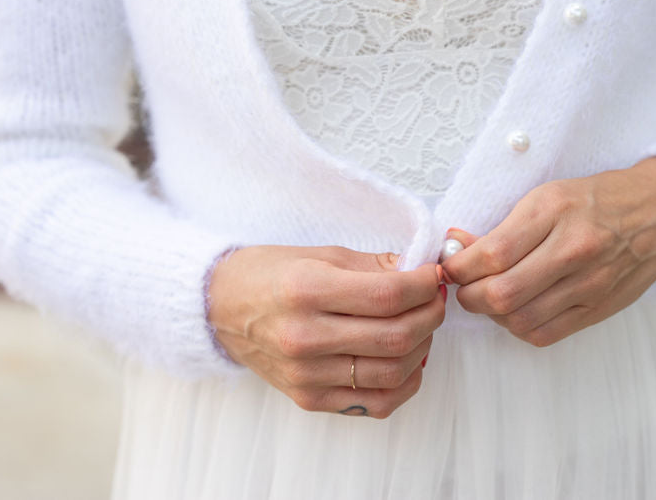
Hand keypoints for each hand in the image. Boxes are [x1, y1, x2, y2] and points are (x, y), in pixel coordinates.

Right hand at [208, 244, 445, 417]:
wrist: (220, 307)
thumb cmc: (271, 273)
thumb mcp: (321, 254)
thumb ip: (374, 266)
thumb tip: (422, 273)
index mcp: (306, 291)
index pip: (389, 295)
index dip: (424, 286)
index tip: (436, 275)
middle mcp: (304, 337)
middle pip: (396, 336)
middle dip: (431, 314)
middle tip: (435, 299)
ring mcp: (306, 374)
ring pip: (394, 372)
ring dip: (424, 346)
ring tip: (422, 325)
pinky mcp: (309, 399)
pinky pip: (377, 402)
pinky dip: (405, 382)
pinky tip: (408, 359)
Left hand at [440, 156, 655, 346]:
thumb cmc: (599, 199)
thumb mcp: (549, 195)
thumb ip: (505, 226)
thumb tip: (458, 247)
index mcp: (555, 211)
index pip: (492, 253)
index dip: (459, 266)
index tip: (451, 264)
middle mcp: (574, 249)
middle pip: (501, 294)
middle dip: (469, 295)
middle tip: (464, 286)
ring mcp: (590, 283)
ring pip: (519, 320)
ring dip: (491, 314)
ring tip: (488, 298)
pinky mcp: (599, 308)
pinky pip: (545, 334)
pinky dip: (519, 327)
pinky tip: (515, 311)